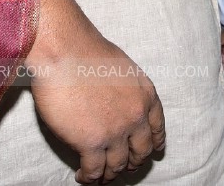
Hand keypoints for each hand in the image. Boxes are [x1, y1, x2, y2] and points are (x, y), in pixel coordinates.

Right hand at [26, 0, 165, 185]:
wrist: (66, 50)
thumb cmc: (86, 51)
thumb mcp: (123, 67)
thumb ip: (128, 90)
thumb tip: (118, 102)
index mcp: (146, 95)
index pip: (157, 128)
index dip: (154, 143)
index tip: (151, 151)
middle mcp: (136, 116)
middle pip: (141, 152)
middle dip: (133, 163)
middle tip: (123, 167)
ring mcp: (115, 132)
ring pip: (118, 166)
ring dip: (109, 175)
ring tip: (99, 177)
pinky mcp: (91, 143)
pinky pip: (95, 171)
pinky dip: (90, 178)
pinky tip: (83, 176)